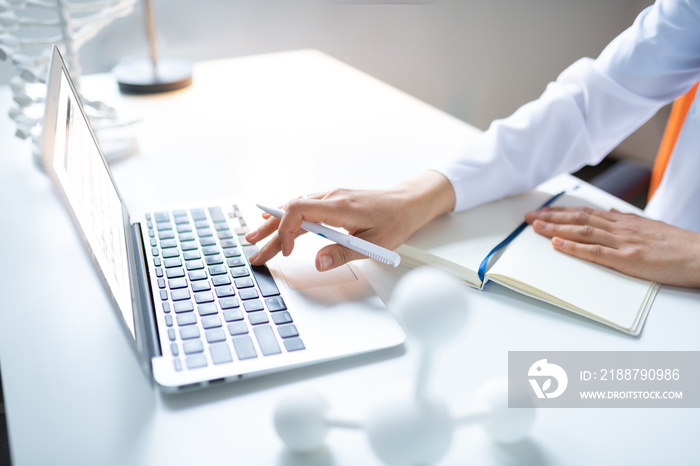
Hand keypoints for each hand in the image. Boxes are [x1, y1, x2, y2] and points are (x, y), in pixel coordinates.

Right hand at [246, 171, 454, 270]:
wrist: (407, 203)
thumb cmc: (395, 220)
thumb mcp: (375, 244)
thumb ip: (344, 253)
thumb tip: (318, 263)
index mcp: (339, 206)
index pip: (299, 210)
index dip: (286, 230)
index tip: (288, 252)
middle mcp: (330, 198)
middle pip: (289, 210)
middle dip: (269, 232)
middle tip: (253, 250)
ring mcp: (329, 198)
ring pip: (292, 207)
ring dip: (273, 224)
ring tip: (254, 238)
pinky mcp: (331, 202)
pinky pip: (301, 207)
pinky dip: (285, 217)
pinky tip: (275, 224)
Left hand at [525, 206, 699, 287]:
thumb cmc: (678, 245)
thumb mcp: (650, 227)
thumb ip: (628, 221)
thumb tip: (611, 213)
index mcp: (625, 221)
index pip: (587, 212)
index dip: (563, 211)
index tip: (544, 211)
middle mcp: (620, 228)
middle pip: (579, 218)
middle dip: (552, 217)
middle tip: (530, 217)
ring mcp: (623, 243)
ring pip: (583, 231)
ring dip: (556, 228)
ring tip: (535, 227)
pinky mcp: (628, 259)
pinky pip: (595, 252)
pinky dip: (574, 247)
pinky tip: (557, 244)